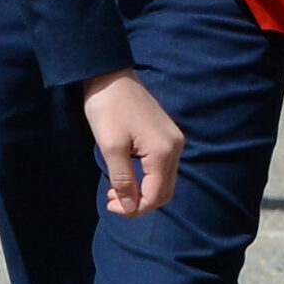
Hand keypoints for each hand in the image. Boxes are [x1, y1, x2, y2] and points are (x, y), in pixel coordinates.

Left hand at [82, 69, 183, 215]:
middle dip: (140, 202)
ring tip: (116, 191)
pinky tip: (128, 175)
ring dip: (143, 191)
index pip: (156, 195)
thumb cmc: (107, 108)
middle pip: (164, 190)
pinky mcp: (167, 134)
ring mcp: (173, 139)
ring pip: (164, 179)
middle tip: (113, 202)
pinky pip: (161, 166)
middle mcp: (175, 146)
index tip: (111, 206)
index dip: (134, 208)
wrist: (110, 74)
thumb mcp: (111, 147)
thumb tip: (131, 206)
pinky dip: (146, 177)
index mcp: (163, 151)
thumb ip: (123, 180)